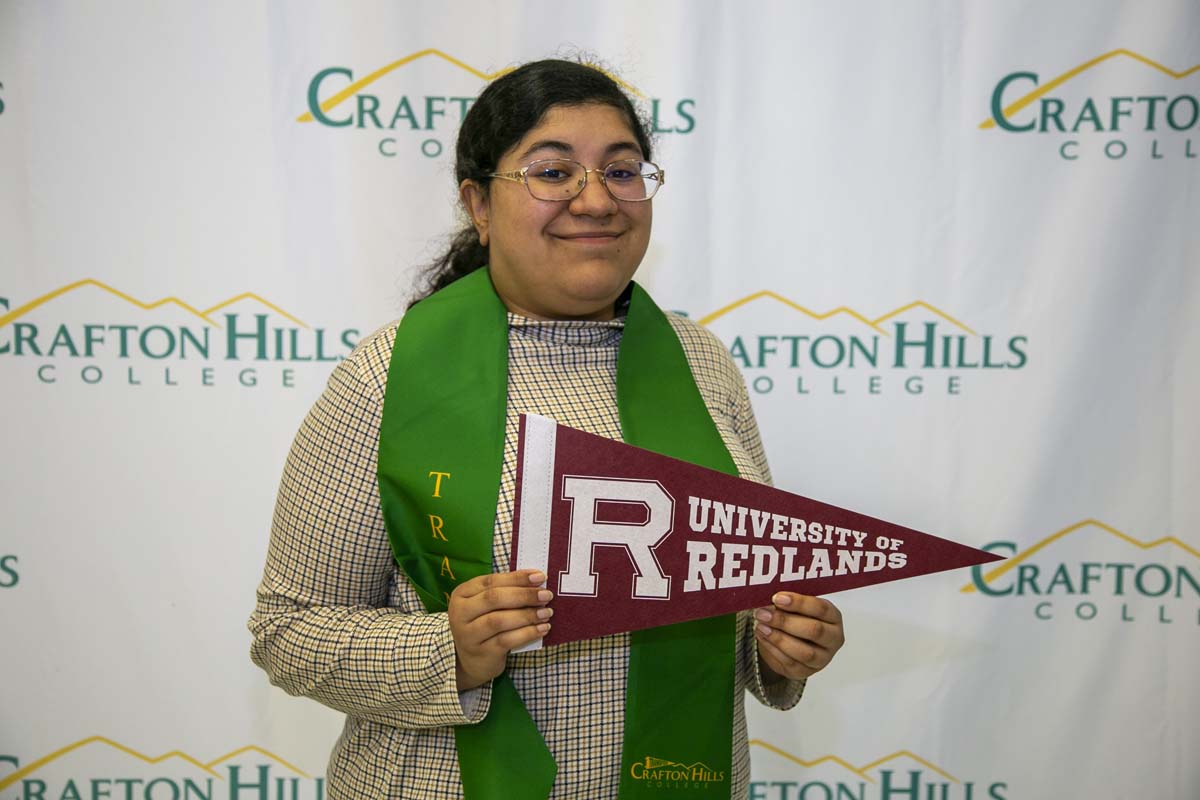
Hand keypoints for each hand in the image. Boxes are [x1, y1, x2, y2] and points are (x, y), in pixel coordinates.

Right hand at [447, 569, 552, 690]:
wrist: (471, 659)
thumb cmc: (484, 624)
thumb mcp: (487, 605)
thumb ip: (505, 591)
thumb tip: (537, 580)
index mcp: (462, 594)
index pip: (491, 581)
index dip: (517, 578)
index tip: (540, 576)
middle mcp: (460, 613)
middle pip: (494, 599)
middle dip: (524, 595)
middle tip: (546, 595)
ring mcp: (468, 635)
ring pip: (499, 621)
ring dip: (527, 615)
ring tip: (547, 613)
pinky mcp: (481, 653)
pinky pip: (506, 641)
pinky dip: (527, 633)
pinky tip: (542, 629)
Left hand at [754, 593, 843, 681]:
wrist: (791, 640)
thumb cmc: (797, 618)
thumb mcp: (795, 607)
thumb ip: (788, 603)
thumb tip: (770, 603)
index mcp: (834, 617)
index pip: (821, 609)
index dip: (798, 603)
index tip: (777, 598)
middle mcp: (833, 639)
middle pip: (814, 631)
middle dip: (785, 621)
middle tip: (763, 614)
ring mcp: (822, 659)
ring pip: (804, 652)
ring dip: (779, 638)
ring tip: (761, 626)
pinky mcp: (806, 672)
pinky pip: (790, 663)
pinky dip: (773, 649)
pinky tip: (763, 637)